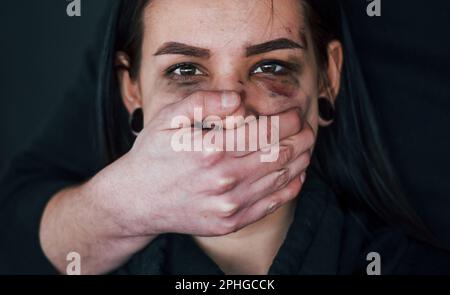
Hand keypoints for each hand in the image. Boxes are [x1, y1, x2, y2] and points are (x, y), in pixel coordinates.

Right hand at [99, 90, 314, 236]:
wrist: (136, 201)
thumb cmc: (152, 156)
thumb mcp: (167, 120)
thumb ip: (203, 103)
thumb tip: (238, 99)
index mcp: (211, 149)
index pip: (265, 131)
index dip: (288, 120)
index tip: (295, 113)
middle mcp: (224, 179)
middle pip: (278, 154)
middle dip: (301, 138)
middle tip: (309, 129)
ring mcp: (229, 205)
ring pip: (279, 179)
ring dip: (299, 161)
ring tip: (307, 148)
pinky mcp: (229, 222)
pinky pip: (270, 205)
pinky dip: (289, 189)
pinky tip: (295, 176)